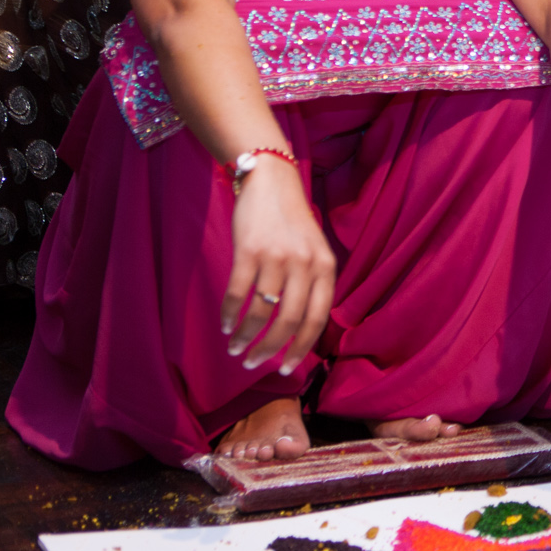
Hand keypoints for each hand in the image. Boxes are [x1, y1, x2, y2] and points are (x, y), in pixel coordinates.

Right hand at [223, 156, 338, 373]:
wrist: (271, 181)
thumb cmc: (291, 223)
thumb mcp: (314, 251)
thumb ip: (311, 284)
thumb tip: (297, 330)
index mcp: (326, 268)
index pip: (317, 320)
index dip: (300, 348)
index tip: (284, 369)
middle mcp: (305, 265)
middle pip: (288, 321)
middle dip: (269, 350)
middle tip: (253, 364)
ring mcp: (277, 257)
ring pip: (261, 312)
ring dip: (245, 336)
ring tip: (235, 349)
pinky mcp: (249, 250)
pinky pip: (238, 293)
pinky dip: (230, 314)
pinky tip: (225, 325)